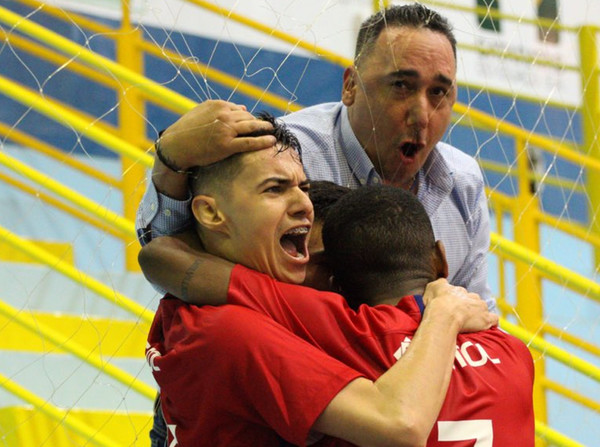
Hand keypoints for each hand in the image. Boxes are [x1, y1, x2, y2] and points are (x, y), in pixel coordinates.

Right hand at [159, 100, 276, 169]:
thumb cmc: (187, 129)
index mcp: (219, 105)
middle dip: (259, 122)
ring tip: (273, 131)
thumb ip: (223, 108)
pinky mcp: (227, 145)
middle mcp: (224, 115)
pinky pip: (250, 142)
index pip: (241, 110)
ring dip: (265, 129)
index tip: (256, 122)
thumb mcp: (202, 111)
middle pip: (248, 117)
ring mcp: (226, 130)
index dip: (250, 117)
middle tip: (269, 126)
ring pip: (252, 127)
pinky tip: (271, 141)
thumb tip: (243, 108)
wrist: (176, 146)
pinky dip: (262, 141)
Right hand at [423, 279, 497, 332]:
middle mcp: (471, 296)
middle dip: (468, 307)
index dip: (456, 301)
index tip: (452, 308)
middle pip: (473, 300)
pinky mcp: (486, 319)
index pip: (460, 293)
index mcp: (459, 290)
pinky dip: (491, 323)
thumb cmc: (436, 304)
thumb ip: (439, 284)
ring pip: (483, 308)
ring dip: (479, 314)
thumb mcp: (432, 288)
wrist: (444, 316)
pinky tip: (487, 327)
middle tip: (460, 316)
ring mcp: (480, 307)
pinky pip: (494, 319)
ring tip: (472, 324)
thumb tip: (443, 282)